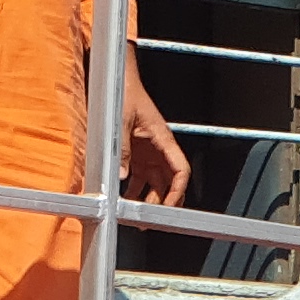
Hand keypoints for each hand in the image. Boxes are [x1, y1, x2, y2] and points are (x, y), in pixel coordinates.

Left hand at [119, 65, 191, 204]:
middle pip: (169, 183)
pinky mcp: (135, 154)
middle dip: (163, 203)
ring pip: (155, 184)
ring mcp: (148, 153)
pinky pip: (138, 178)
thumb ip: (121, 149)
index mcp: (163, 140)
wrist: (118, 79)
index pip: (181, 171)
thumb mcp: (121, 120)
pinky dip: (133, 191)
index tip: (169, 208)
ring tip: (137, 216)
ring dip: (148, 200)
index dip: (178, 191)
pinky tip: (123, 200)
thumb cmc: (126, 92)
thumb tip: (121, 176)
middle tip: (151, 220)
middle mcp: (159, 150)